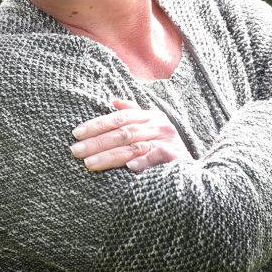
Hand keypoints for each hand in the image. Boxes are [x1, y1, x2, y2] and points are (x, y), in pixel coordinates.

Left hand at [71, 99, 191, 172]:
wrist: (195, 171)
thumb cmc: (165, 148)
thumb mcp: (150, 128)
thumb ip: (133, 113)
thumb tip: (113, 100)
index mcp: (150, 116)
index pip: (118, 118)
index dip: (97, 125)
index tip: (76, 134)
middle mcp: (158, 126)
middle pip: (122, 133)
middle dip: (96, 143)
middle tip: (76, 151)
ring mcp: (168, 140)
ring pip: (133, 147)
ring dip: (110, 156)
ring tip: (90, 164)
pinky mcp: (177, 156)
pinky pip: (158, 157)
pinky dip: (144, 162)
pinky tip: (129, 168)